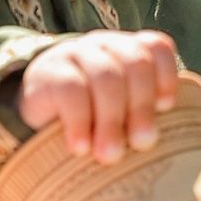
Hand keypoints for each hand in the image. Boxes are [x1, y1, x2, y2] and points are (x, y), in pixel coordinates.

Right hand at [15, 29, 181, 161]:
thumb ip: (142, 118)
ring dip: (112, 120)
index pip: (156, 47)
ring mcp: (76, 53)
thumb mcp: (120, 114)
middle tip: (142, 144)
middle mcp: (105, 45)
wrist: (34, 113)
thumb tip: (167, 146)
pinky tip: (80, 147)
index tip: (166, 107)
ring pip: (105, 77)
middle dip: (141, 106)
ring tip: (111, 155)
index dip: (166, 74)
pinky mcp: (48, 71)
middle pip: (134, 63)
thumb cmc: (91, 118)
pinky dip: (79, 121)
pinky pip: (71, 90)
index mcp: (128, 50)